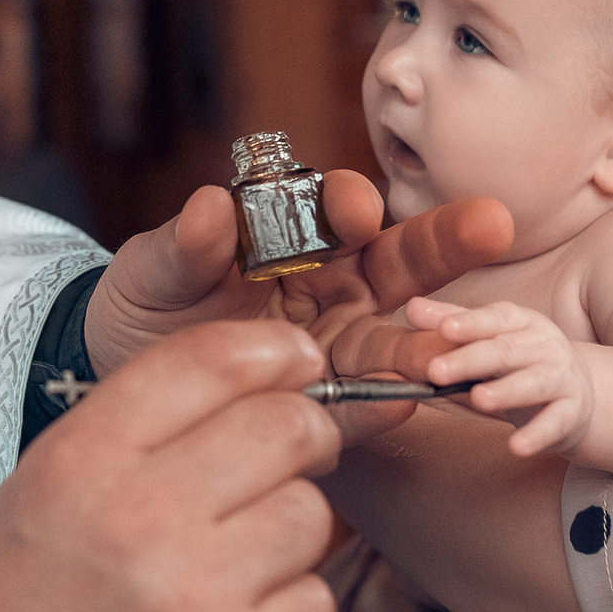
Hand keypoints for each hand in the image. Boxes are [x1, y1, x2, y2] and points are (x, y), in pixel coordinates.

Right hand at [0, 320, 341, 611]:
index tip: (296, 358)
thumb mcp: (45, 489)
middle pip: (286, 428)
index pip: (208, 363)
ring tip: (235, 566)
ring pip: (310, 516)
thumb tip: (256, 372)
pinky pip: (316, 603)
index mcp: (85, 465)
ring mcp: (203, 602)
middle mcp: (144, 523)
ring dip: (286, 532)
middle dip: (305, 433)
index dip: (271, 350)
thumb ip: (138, 425)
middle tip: (295, 453)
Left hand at [83, 171, 510, 380]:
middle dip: (445, 243)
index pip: (335, 209)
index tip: (356, 210)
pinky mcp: (331, 407)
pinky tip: (402, 403)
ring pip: (396, 339)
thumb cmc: (147, 304)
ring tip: (448, 352)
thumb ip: (183, 246)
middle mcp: (335, 285)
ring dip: (423, 344)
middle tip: (490, 224)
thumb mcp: (152, 272)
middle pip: (401, 262)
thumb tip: (210, 204)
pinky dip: (380, 406)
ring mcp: (340, 348)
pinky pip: (363, 407)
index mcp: (296, 234)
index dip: (348, 205)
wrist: (122, 377)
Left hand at [411, 297, 595, 457]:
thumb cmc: (522, 362)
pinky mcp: (571, 411)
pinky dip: (538, 434)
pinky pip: (555, 422)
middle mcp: (544, 345)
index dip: (470, 322)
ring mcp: (561, 377)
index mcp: (520, 322)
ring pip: (534, 382)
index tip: (443, 328)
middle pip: (506, 351)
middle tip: (436, 371)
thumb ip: (451, 322)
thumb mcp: (490, 337)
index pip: (494, 318)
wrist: (579, 394)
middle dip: (471, 360)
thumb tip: (411, 307)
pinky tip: (517, 446)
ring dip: (506, 391)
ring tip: (479, 399)